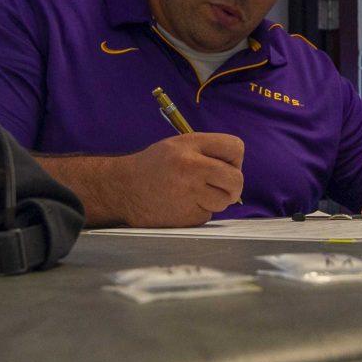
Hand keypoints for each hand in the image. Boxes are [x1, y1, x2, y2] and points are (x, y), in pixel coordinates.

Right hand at [35, 133, 243, 227]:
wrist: (123, 189)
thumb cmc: (155, 165)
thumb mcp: (179, 145)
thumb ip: (208, 151)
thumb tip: (237, 168)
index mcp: (190, 145)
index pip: (235, 148)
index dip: (234, 159)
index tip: (224, 165)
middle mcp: (191, 168)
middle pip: (237, 180)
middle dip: (233, 185)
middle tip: (222, 187)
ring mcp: (189, 194)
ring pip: (224, 201)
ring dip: (215, 200)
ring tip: (193, 193)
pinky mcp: (186, 216)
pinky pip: (208, 214)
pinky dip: (200, 211)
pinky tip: (182, 204)